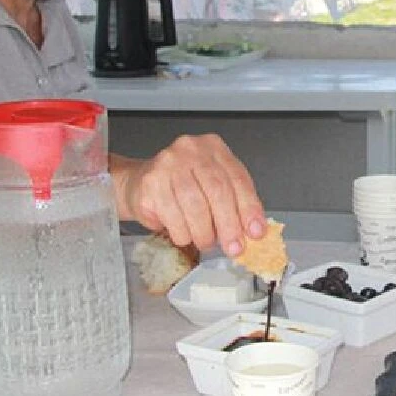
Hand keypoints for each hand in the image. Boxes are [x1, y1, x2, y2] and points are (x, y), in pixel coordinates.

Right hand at [114, 134, 264, 256]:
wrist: (139, 184)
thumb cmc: (182, 186)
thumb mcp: (213, 186)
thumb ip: (234, 203)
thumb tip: (254, 231)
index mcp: (213, 147)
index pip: (238, 178)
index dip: (249, 208)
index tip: (256, 232)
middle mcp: (190, 150)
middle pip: (217, 191)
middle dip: (229, 225)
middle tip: (234, 248)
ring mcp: (168, 164)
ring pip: (195, 207)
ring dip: (204, 233)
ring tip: (205, 242)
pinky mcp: (150, 183)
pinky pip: (173, 217)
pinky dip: (183, 233)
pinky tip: (184, 234)